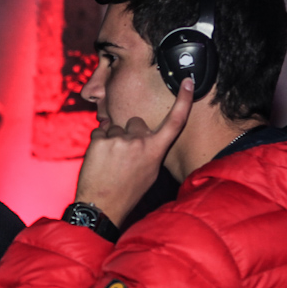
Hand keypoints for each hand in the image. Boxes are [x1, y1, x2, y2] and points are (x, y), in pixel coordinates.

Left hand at [75, 77, 193, 226]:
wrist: (102, 205)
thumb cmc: (128, 191)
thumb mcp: (150, 172)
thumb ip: (151, 149)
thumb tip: (146, 136)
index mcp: (156, 150)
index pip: (175, 121)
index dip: (184, 100)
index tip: (188, 82)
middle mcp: (140, 142)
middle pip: (136, 122)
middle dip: (130, 132)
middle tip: (124, 155)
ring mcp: (119, 140)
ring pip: (115, 127)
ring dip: (112, 138)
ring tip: (110, 161)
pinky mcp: (100, 140)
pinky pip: (99, 131)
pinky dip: (98, 142)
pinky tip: (99, 159)